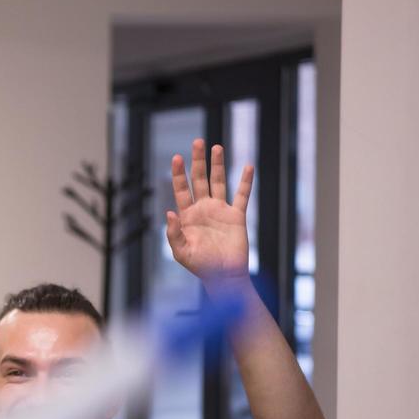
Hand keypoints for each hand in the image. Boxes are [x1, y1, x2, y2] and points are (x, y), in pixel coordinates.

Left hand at [166, 139, 252, 282]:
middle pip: (199, 179)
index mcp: (187, 216)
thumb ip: (173, 233)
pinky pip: (242, 195)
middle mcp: (203, 209)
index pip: (181, 189)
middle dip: (198, 161)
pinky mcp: (236, 216)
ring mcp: (220, 210)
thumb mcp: (181, 252)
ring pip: (219, 182)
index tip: (176, 157)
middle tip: (197, 142)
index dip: (178, 174)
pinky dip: (245, 181)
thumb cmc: (200, 266)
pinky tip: (247, 166)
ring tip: (217, 147)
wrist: (223, 276)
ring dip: (218, 165)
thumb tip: (170, 212)